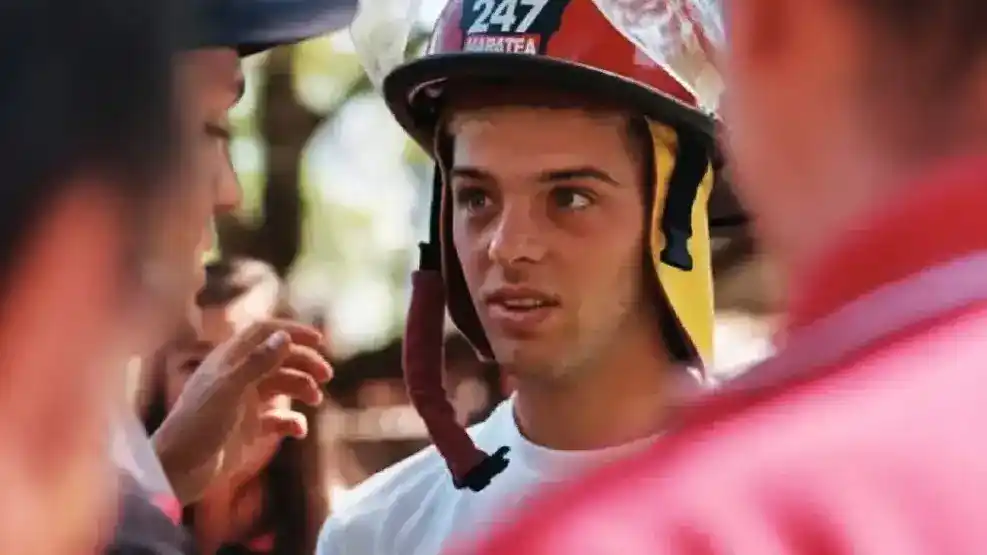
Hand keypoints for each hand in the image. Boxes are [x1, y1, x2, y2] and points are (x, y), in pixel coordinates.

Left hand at [151, 319, 331, 504]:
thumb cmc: (198, 425)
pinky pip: (279, 419)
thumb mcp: (229, 391)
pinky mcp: (248, 429)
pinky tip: (299, 430)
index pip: (264, 333)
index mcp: (229, 361)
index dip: (291, 331)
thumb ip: (257, 363)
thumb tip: (286, 336)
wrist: (177, 471)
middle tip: (327, 375)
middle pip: (279, 358)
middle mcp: (238, 377)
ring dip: (302, 388)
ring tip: (315, 400)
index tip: (318, 340)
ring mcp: (244, 403)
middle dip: (304, 362)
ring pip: (282, 386)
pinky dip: (292, 421)